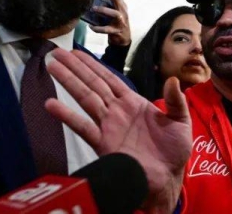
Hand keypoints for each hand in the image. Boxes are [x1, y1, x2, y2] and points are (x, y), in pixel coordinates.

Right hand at [45, 49, 191, 211]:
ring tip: (52, 66)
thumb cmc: (174, 150)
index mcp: (133, 102)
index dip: (92, 65)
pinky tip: (51, 104)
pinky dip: (66, 115)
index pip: (109, 78)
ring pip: (85, 98)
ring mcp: (108, 126)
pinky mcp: (103, 143)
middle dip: (75, 68)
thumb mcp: (180, 121)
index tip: (76, 53)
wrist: (168, 178)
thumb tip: (172, 80)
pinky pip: (83, 127)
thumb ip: (175, 101)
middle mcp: (117, 111)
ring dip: (68, 82)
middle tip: (56, 52)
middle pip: (92, 84)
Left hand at [90, 0, 131, 45]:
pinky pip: (106, 29)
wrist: (124, 38)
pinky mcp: (117, 31)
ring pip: (114, 13)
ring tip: (92, 9)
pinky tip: (91, 26)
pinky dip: (98, 28)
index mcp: (121, 5)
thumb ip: (106, 4)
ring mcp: (121, 21)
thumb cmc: (116, 22)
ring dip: (103, 10)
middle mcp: (123, 11)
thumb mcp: (113, 11)